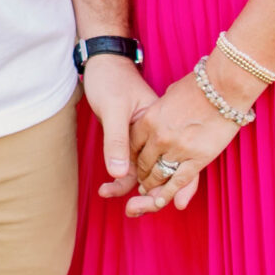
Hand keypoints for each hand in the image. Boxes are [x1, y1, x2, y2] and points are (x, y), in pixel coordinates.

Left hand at [80, 49, 158, 197]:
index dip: (169, 185)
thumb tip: (119, 173)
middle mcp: (156, 134)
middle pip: (162, 172)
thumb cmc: (111, 80)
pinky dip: (123, 179)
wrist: (103, 63)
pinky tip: (110, 189)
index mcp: (159, 125)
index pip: (171, 161)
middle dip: (152, 196)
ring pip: (147, 172)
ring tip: (125, 208)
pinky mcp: (132, 140)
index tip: (160, 204)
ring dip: (136, 191)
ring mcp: (146, 138)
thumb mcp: (113, 109)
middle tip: (134, 211)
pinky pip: (133, 166)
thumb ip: (116, 140)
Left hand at [122, 73, 242, 214]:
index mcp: (149, 119)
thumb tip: (159, 111)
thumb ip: (161, 109)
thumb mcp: (170, 94)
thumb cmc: (200, 85)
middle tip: (142, 181)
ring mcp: (177, 149)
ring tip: (150, 190)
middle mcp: (159, 137)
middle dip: (141, 174)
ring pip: (158, 175)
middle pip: (143, 163)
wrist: (225, 86)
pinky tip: (162, 201)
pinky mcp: (196, 159)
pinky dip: (168, 193)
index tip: (136, 162)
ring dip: (152, 185)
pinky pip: (178, 182)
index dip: (133, 157)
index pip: (133, 146)